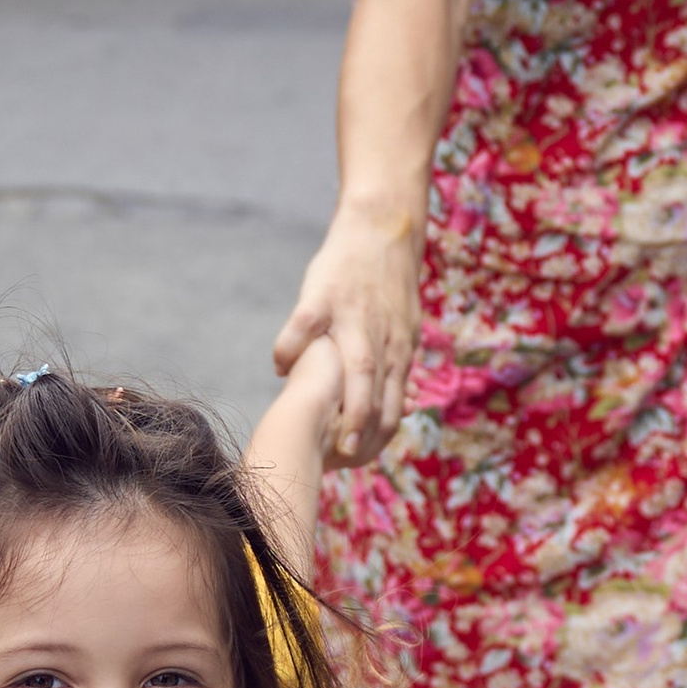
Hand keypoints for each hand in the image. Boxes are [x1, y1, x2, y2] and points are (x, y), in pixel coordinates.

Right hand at [271, 199, 422, 463]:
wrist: (383, 228)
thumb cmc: (390, 286)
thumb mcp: (406, 328)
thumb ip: (398, 367)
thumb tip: (403, 407)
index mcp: (399, 348)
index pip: (393, 400)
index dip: (379, 433)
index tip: (361, 459)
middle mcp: (380, 334)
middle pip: (375, 386)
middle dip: (360, 425)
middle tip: (346, 457)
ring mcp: (353, 313)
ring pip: (352, 361)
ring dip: (338, 397)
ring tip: (317, 428)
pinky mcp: (324, 293)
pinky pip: (305, 324)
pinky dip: (292, 346)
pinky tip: (280, 368)